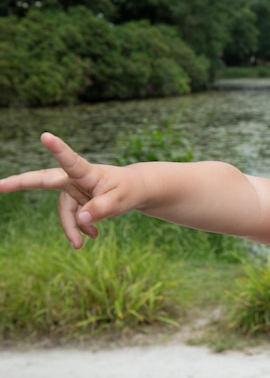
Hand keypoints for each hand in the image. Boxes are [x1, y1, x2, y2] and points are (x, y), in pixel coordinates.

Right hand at [0, 132, 137, 247]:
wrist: (135, 191)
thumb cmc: (129, 190)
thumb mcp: (120, 201)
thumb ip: (102, 209)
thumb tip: (82, 220)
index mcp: (86, 172)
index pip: (70, 160)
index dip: (58, 149)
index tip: (46, 136)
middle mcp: (75, 178)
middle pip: (45, 180)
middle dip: (21, 183)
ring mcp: (73, 189)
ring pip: (64, 211)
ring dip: (71, 228)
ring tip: (80, 245)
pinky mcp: (75, 200)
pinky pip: (72, 218)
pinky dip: (80, 229)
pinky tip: (92, 237)